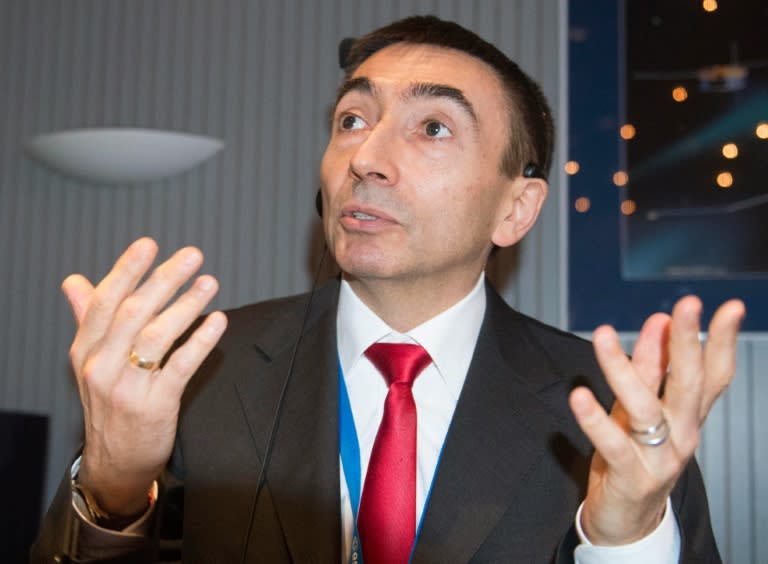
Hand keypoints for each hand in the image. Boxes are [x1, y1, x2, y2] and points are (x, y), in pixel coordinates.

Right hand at [64, 238, 226, 516]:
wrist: (115, 461)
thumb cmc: (109, 403)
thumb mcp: (91, 362)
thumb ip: (88, 319)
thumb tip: (74, 281)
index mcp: (85, 350)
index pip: (104, 301)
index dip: (127, 270)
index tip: (149, 244)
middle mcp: (101, 366)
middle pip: (134, 312)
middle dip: (165, 279)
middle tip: (192, 256)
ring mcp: (127, 387)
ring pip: (157, 336)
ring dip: (187, 305)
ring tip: (209, 283)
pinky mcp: (154, 406)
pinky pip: (180, 367)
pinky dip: (200, 341)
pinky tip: (217, 321)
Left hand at [569, 295, 743, 544]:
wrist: (627, 521)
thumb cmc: (633, 456)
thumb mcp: (640, 406)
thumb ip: (649, 366)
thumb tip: (658, 321)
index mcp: (687, 415)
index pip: (712, 374)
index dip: (721, 341)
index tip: (730, 307)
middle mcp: (682, 434)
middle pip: (688, 384)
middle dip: (687, 342)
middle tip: (686, 305)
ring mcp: (660, 458)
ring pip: (646, 408)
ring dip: (623, 369)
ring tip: (601, 335)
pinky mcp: (631, 477)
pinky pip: (614, 445)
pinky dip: (595, 420)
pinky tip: (579, 396)